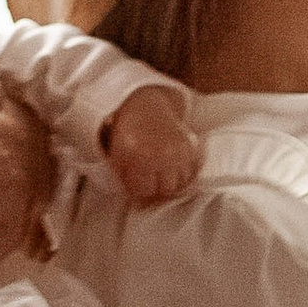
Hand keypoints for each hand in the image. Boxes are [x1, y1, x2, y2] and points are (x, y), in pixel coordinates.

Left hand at [105, 83, 201, 205]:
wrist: (148, 103)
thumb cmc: (128, 130)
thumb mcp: (116, 151)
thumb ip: (123, 177)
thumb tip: (137, 203)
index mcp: (134, 154)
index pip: (141, 191)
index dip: (138, 189)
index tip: (136, 182)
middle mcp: (158, 154)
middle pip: (163, 190)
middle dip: (155, 187)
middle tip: (150, 176)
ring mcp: (176, 151)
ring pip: (179, 185)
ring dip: (170, 182)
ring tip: (161, 172)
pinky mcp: (190, 148)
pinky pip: (191, 174)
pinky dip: (184, 175)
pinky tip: (174, 168)